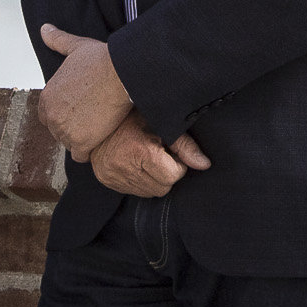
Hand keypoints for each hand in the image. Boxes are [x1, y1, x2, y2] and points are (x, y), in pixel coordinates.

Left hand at [34, 23, 134, 156]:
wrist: (121, 74)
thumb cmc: (100, 60)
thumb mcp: (75, 47)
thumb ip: (57, 40)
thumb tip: (44, 28)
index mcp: (47, 97)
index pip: (48, 115)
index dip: (64, 112)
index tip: (80, 108)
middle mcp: (51, 116)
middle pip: (58, 130)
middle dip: (72, 126)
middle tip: (91, 117)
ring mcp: (65, 131)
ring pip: (69, 143)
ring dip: (81, 138)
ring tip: (97, 126)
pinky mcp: (81, 144)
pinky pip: (81, 156)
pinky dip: (89, 150)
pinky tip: (100, 138)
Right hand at [86, 117, 209, 198]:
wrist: (101, 113)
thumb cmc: (136, 115)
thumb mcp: (162, 123)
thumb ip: (185, 146)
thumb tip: (205, 165)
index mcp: (139, 150)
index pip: (172, 176)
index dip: (177, 164)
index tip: (171, 151)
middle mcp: (122, 166)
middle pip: (162, 188)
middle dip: (166, 174)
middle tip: (160, 154)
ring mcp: (112, 175)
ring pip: (149, 192)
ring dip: (154, 179)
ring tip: (148, 157)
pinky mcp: (107, 180)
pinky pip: (134, 191)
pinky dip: (140, 180)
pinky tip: (136, 163)